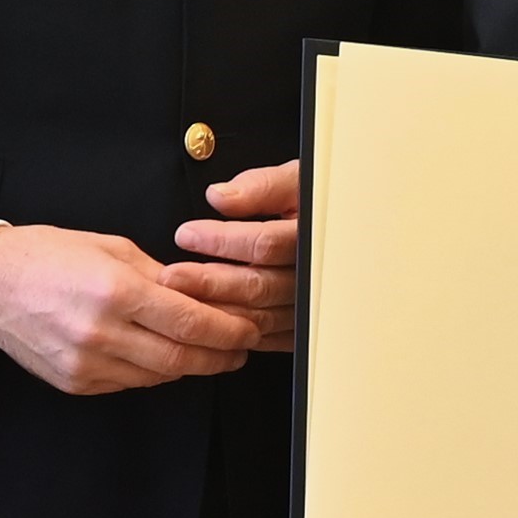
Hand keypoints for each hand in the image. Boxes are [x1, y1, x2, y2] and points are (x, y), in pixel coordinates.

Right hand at [0, 220, 258, 393]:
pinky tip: (165, 358)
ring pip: (158, 376)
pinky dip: (155, 373)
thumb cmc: (46, 256)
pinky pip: (129, 382)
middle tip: (241, 350)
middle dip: (220, 356)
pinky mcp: (75, 383)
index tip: (248, 329)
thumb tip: (198, 293)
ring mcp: (86, 364)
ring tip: (211, 354)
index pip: (190, 322)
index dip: (228, 330)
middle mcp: (101, 333)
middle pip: (181, 358)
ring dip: (190, 367)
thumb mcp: (110, 248)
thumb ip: (158, 274)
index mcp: (115, 291)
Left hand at [161, 161, 304, 352]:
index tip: (186, 234)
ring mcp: (309, 306)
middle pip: (258, 286)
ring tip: (177, 300)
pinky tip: (204, 322)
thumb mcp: (297, 180)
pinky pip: (267, 338)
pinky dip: (234, 332)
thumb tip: (220, 197)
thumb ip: (262, 187)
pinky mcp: (301, 327)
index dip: (222, 241)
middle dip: (209, 282)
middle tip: (170, 276)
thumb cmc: (317, 202)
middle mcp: (313, 277)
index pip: (265, 245)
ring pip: (258, 317)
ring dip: (215, 311)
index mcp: (313, 237)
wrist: (348, 232)